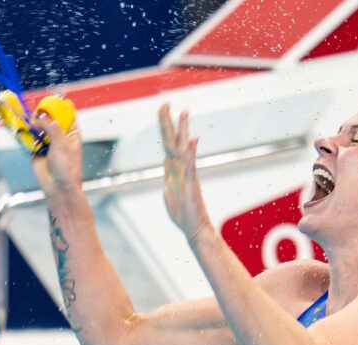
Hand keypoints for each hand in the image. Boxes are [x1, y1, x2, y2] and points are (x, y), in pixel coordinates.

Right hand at [30, 112, 82, 194]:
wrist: (58, 187)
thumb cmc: (67, 168)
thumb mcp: (62, 143)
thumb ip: (51, 127)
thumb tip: (39, 117)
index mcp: (71, 132)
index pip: (66, 113)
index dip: (57, 106)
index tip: (48, 103)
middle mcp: (59, 135)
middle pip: (48, 118)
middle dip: (41, 115)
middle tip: (35, 115)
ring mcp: (47, 142)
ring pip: (37, 127)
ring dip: (31, 125)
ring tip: (27, 124)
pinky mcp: (35, 149)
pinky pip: (28, 138)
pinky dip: (24, 135)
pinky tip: (22, 133)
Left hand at [158, 104, 212, 244]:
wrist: (194, 228)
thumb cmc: (182, 212)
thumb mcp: (169, 189)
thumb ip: (169, 173)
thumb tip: (166, 161)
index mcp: (174, 169)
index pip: (167, 143)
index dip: (164, 126)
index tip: (163, 109)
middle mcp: (181, 168)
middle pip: (173, 141)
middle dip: (168, 122)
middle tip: (167, 102)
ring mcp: (187, 175)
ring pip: (183, 149)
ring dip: (183, 130)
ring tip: (184, 112)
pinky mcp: (191, 185)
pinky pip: (190, 166)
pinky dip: (190, 153)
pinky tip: (191, 140)